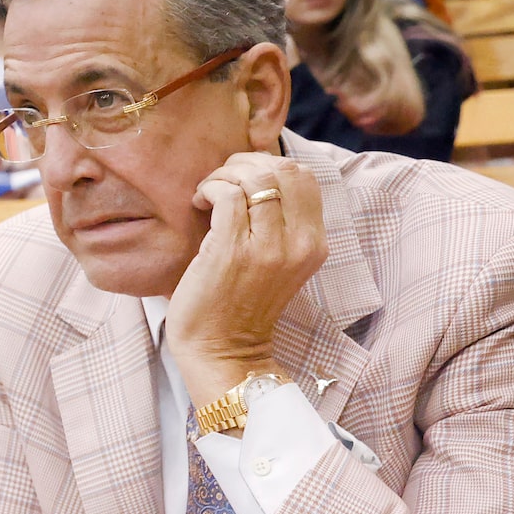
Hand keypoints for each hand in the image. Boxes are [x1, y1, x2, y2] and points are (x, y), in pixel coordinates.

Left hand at [166, 149, 326, 405]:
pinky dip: (209, 188)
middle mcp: (299, 243)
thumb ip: (280, 222)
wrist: (223, 351)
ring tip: (209, 193)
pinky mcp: (232, 250)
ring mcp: (268, 248)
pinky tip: (198, 204)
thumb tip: (258, 171)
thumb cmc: (241, 303)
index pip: (304, 176)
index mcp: (315, 243)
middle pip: (284, 168)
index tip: (243, 178)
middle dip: (247, 162)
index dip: (269, 163)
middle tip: (223, 179)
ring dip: (224, 174)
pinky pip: (225, 194)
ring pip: (254, 176)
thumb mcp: (279, 261)